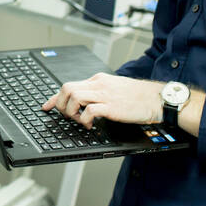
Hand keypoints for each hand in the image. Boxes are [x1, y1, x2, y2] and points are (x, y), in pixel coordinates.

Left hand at [42, 73, 163, 128]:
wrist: (158, 98)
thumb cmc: (139, 96)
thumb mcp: (115, 88)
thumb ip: (100, 92)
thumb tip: (86, 102)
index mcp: (99, 80)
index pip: (70, 85)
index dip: (55, 97)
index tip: (46, 106)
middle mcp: (99, 84)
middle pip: (67, 88)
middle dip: (61, 104)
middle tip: (67, 116)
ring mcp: (105, 95)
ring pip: (74, 96)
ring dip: (71, 112)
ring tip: (79, 121)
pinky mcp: (112, 106)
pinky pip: (89, 110)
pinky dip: (84, 120)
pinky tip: (90, 125)